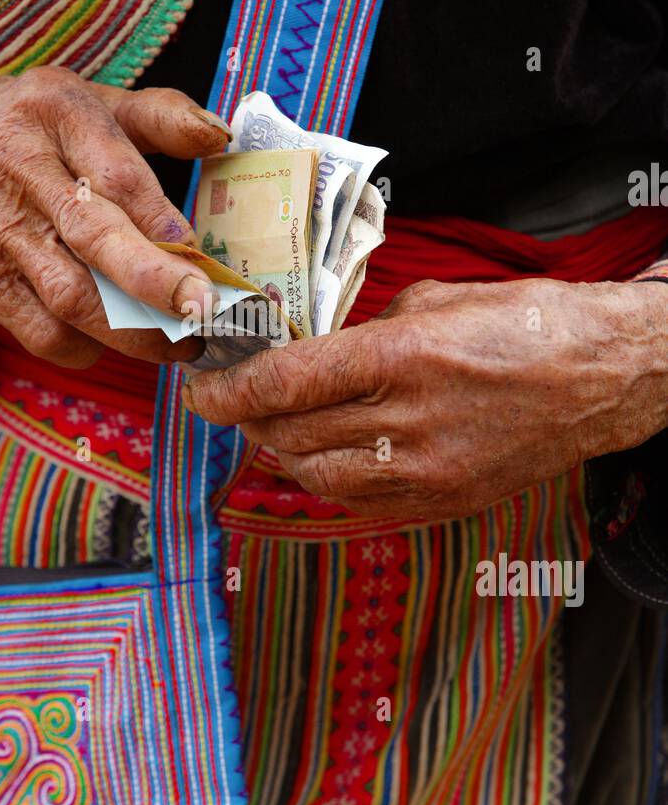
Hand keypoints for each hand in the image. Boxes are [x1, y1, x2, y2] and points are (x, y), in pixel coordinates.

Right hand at [0, 67, 230, 367]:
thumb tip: (219, 136)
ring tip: (179, 343)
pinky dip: (82, 346)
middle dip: (155, 282)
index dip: (162, 220)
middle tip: (202, 313)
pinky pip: (38, 327)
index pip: (117, 172)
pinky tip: (113, 342)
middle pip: (94, 235)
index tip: (204, 256)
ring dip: (132, 330)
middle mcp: (21, 166)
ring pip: (71, 294)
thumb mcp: (83, 99)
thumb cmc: (22, 126)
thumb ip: (157, 115)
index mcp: (56, 112)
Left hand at [183, 277, 667, 521]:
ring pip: (314, 477)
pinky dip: (326, 477)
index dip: (227, 391)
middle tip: (233, 400)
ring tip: (275, 425)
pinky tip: (325, 452)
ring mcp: (424, 473)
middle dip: (248, 419)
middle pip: (288, 435)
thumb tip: (314, 354)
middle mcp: (405, 423)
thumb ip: (364, 332)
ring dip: (281, 451)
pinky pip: (357, 501)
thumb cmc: (527, 325)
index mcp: (400, 358)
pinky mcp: (441, 503)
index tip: (200, 389)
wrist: (602, 379)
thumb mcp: (434, 301)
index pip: (283, 385)